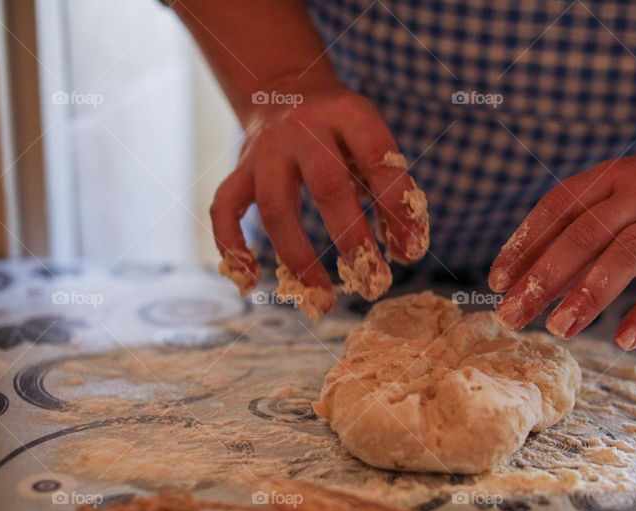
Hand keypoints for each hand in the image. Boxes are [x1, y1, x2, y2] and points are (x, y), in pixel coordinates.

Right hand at [210, 72, 428, 305]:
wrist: (285, 87)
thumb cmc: (343, 132)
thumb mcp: (371, 143)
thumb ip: (390, 190)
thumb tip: (405, 249)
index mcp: (349, 115)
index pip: (378, 160)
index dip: (397, 208)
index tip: (410, 252)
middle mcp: (305, 128)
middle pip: (328, 188)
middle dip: (352, 241)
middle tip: (374, 284)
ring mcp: (267, 149)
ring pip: (276, 208)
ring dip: (300, 258)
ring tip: (324, 298)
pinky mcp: (239, 167)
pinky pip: (225, 208)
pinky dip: (232, 246)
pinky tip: (250, 279)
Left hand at [489, 134, 635, 348]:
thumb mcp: (621, 193)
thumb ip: (580, 231)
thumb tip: (525, 282)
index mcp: (612, 175)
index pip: (558, 206)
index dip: (524, 244)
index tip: (496, 282)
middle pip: (585, 233)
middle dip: (544, 277)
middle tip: (511, 315)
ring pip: (629, 253)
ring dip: (589, 293)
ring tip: (558, 329)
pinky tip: (623, 339)